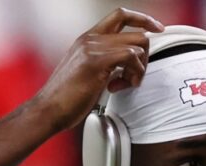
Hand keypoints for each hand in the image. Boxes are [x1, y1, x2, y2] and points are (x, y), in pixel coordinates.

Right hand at [34, 8, 163, 132]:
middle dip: (145, 57)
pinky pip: (131, 56)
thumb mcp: (89, 74)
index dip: (143, 19)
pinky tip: (119, 87)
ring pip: (137, 44)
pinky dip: (134, 74)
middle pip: (136, 32)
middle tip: (134, 77)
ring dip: (139, 69)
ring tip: (125, 84)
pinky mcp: (96, 62)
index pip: (120, 15)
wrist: (47, 110)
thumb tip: (128, 65)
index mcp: (87, 39)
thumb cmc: (66, 99)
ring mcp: (92, 48)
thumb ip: (107, 63)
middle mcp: (90, 39)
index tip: (158, 29)